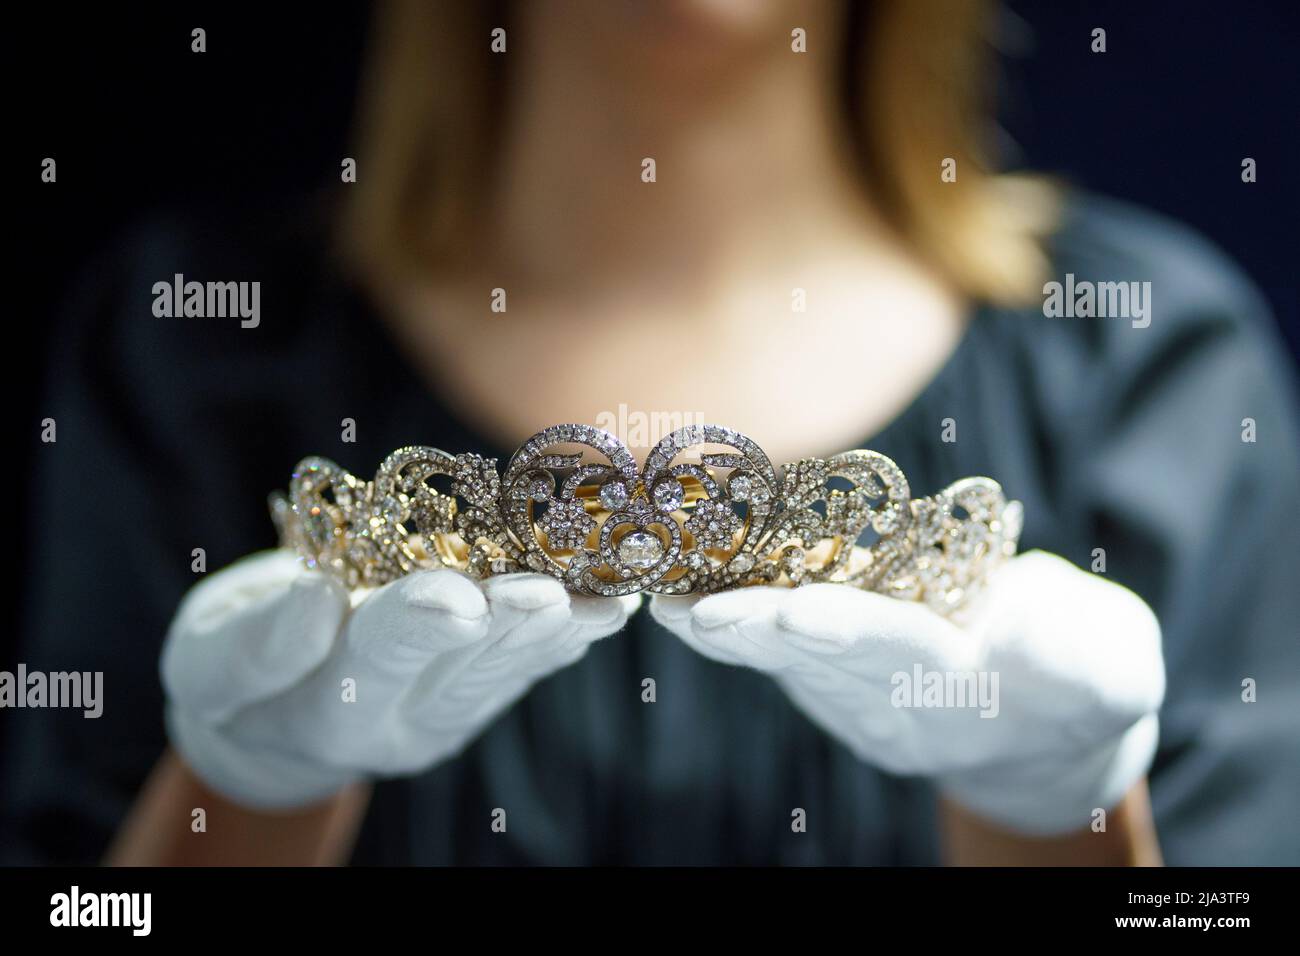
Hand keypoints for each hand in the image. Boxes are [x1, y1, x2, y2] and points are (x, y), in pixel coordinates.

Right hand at [162, 550, 636, 808]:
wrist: (271, 718)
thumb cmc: (230, 675)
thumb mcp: (209, 661)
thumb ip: (258, 645)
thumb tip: (319, 600)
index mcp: (328, 705)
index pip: (377, 658)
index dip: (418, 623)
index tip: (460, 595)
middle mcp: (403, 718)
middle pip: (464, 666)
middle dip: (509, 622)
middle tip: (552, 592)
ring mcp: (449, 712)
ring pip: (510, 668)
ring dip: (560, 628)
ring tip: (609, 596)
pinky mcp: (478, 695)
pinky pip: (528, 666)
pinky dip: (569, 634)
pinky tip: (611, 605)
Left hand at [651, 551, 1164, 834]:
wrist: (1044, 723)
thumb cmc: (1089, 682)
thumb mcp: (1109, 669)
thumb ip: (1072, 653)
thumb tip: (1014, 619)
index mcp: (958, 692)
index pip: (898, 657)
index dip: (849, 631)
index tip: (796, 612)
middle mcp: (889, 695)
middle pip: (814, 658)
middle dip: (753, 630)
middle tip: (689, 609)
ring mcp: (854, 683)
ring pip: (779, 650)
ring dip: (719, 623)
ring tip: (659, 595)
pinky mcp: (833, 658)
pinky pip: (775, 634)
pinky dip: (727, 611)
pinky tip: (679, 584)